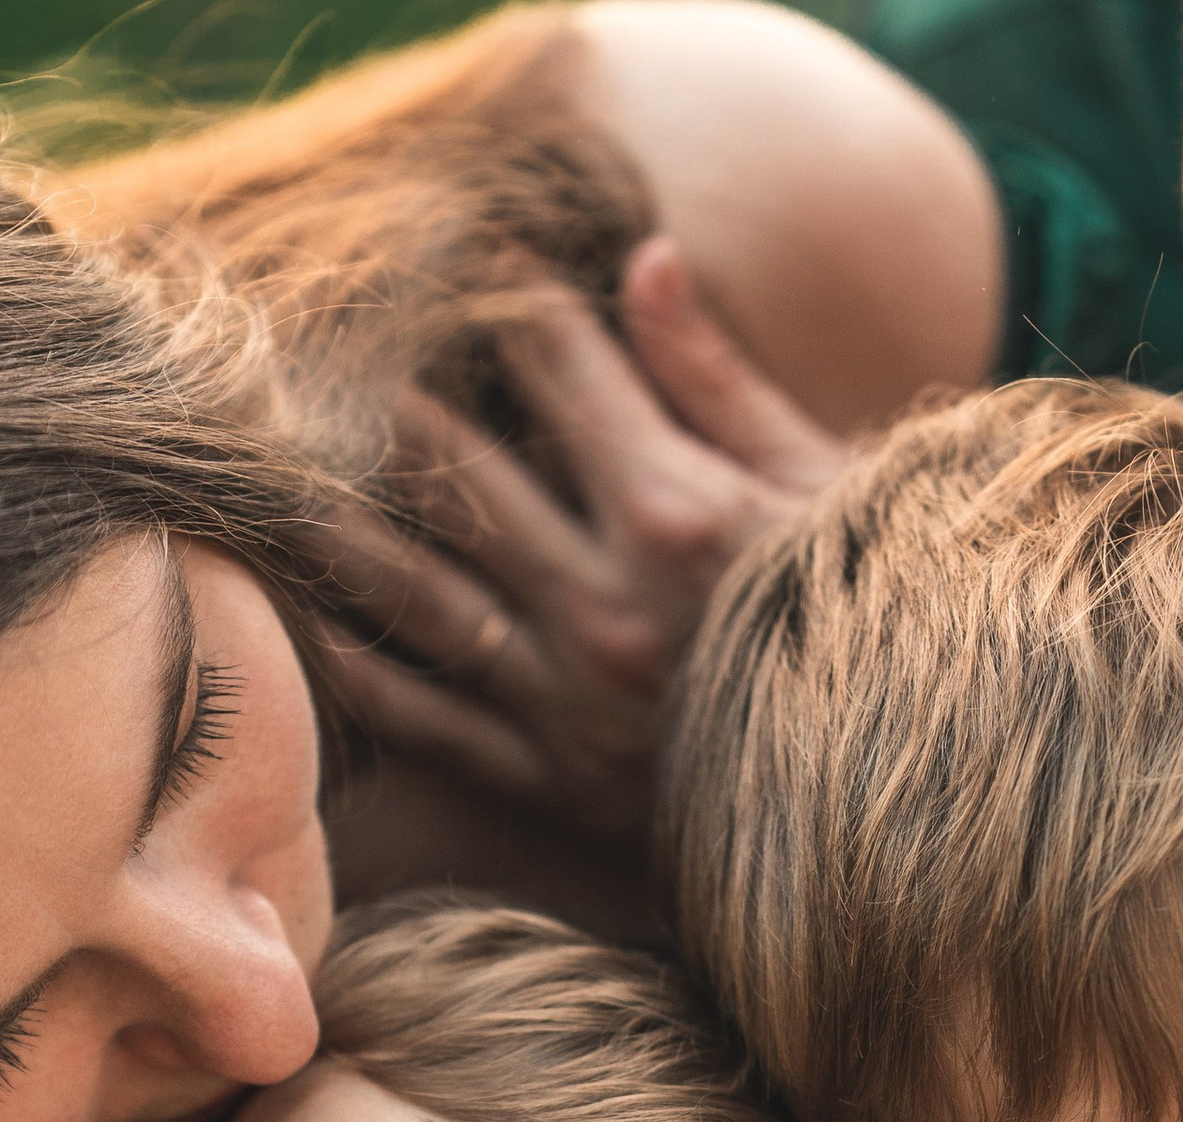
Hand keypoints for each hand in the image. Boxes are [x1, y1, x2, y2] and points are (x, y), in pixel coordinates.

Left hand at [313, 235, 846, 849]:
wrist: (892, 804)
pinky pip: (435, 721)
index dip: (519, 304)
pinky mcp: (556, 781)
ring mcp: (572, 701)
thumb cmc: (876, 626)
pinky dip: (366, 670)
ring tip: (290, 467)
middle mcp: (607, 608)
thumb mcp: (820, 488)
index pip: (566, 376)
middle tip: (348, 348)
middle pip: (469, 476)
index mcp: (678, 519)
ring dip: (349, 525)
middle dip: (406, 401)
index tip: (480, 255)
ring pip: (427, 594)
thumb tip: (645, 259)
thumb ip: (720, 380)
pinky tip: (309, 619)